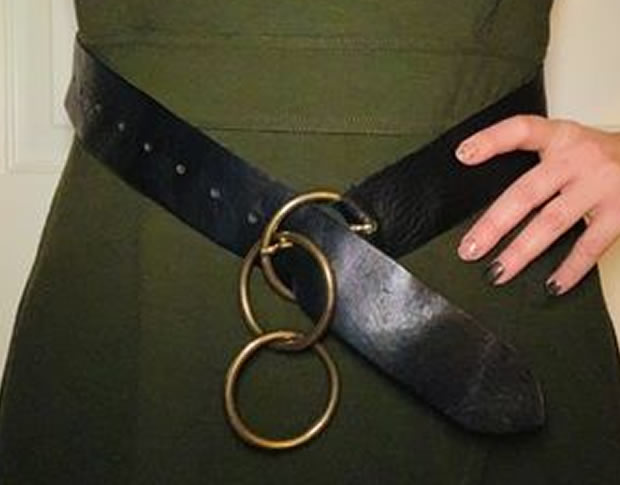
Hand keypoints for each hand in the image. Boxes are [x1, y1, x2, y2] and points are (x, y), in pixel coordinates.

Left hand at [454, 115, 619, 294]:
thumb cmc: (599, 157)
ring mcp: (601, 186)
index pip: (522, 130)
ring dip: (521, 251)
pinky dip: (570, 268)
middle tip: (469, 249)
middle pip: (527, 192)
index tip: (463, 154)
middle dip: (494, 224)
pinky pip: (590, 245)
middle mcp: (579, 158)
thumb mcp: (568, 145)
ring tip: (498, 273)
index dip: (492, 140)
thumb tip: (486, 200)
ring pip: (552, 222)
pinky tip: (552, 285)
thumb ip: (535, 162)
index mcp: (561, 137)